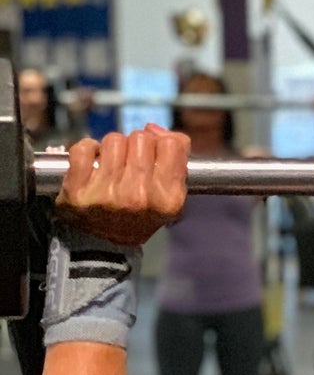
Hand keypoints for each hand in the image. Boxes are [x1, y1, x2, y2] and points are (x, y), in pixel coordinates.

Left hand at [56, 124, 189, 247]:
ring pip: (113, 140)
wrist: (105, 246)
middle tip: (129, 165)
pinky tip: (91, 166)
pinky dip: (85, 152)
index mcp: (168, 199)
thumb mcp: (169, 194)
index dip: (161, 144)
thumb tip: (153, 128)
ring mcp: (107, 195)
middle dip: (135, 146)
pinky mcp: (78, 191)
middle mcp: (140, 198)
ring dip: (111, 149)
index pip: (171, 144)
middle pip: (141, 138)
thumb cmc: (139, 214)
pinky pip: (83, 148)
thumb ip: (174, 157)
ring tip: (110, 168)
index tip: (153, 154)